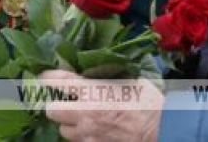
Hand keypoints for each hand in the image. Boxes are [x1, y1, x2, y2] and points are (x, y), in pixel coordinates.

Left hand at [42, 70, 162, 141]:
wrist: (162, 130)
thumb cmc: (148, 101)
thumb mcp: (126, 80)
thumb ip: (105, 77)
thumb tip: (94, 72)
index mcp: (91, 91)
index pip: (57, 81)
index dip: (47, 77)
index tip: (45, 76)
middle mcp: (84, 113)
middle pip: (50, 110)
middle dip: (55, 105)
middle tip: (65, 101)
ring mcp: (88, 134)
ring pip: (63, 130)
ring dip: (69, 123)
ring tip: (80, 118)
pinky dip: (82, 137)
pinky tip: (93, 131)